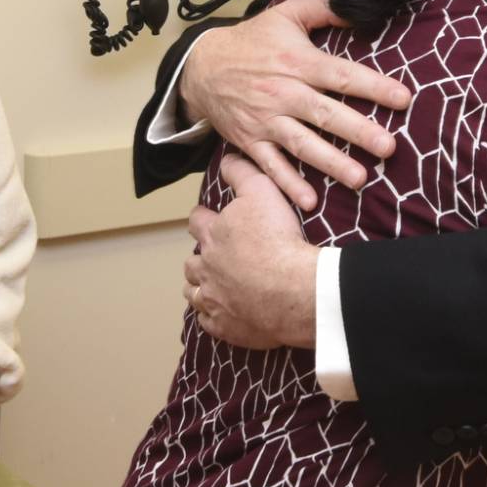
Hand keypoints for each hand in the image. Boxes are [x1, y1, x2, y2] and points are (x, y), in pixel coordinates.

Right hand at [179, 0, 411, 209]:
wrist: (202, 67)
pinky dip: (288, 184)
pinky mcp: (251, 140)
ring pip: (302, 144)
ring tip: (359, 178)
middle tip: (388, 147)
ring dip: (331, 163)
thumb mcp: (286, 15)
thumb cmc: (250, 41)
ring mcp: (266, 120)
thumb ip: (324, 10)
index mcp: (297, 62)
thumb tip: (359, 8)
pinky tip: (310, 201)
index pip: (341, 74)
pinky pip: (271, 165)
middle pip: (326, 114)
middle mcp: (283, 93)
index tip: (403, 98)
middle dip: (358, 131)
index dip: (373, 86)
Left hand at [183, 154, 319, 349]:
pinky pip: (209, 323)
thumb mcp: (262, 191)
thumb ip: (241, 173)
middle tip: (214, 258)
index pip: (197, 222)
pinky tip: (223, 315)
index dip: (202, 219)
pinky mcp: (224, 326)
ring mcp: (213, 299)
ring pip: (194, 293)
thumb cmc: (279, 239)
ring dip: (200, 289)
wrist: (295, 289)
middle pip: (191, 263)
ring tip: (212, 287)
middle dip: (200, 259)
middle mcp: (206, 268)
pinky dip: (214, 318)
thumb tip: (226, 160)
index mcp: (213, 235)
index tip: (208, 219)